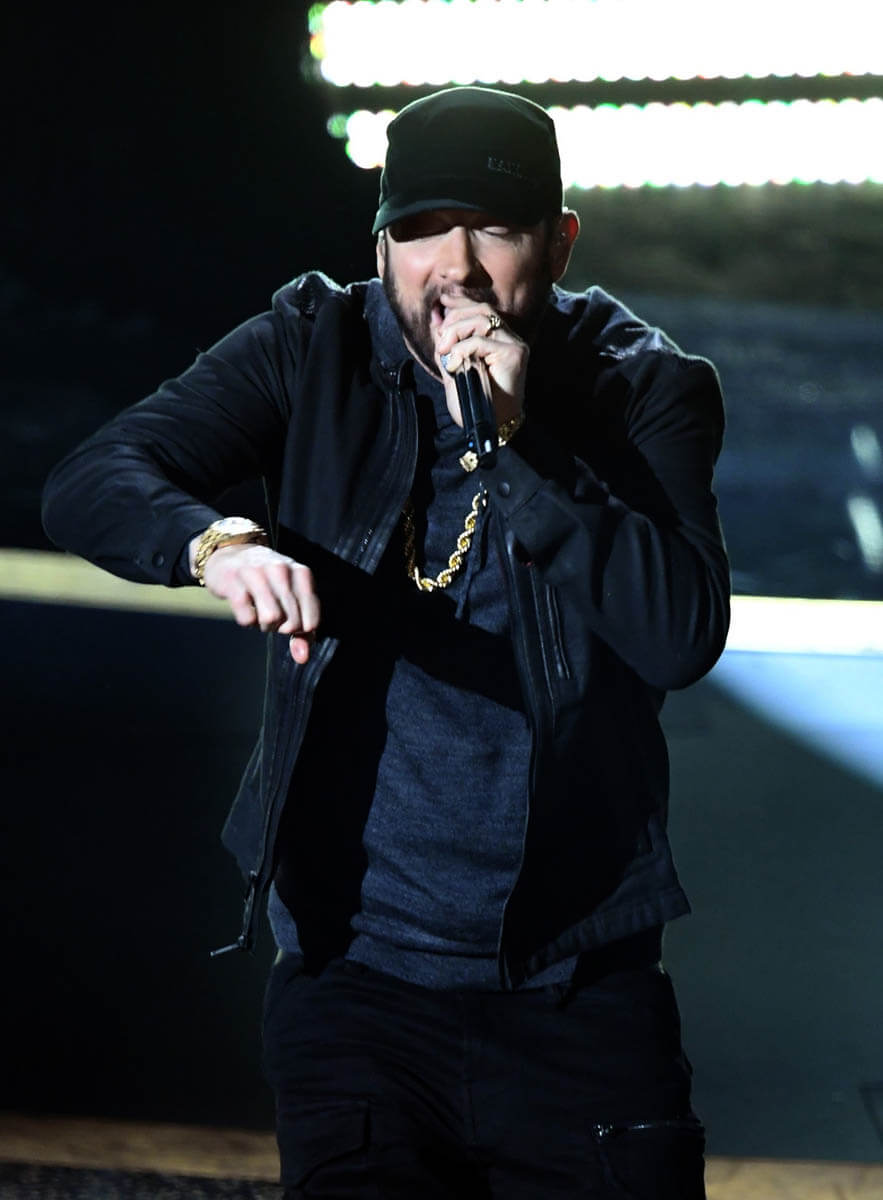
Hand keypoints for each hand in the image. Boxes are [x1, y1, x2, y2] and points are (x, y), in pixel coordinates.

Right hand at [199, 541, 319, 662]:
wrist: (230, 554)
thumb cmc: (267, 582)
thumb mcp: (290, 598)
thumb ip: (302, 629)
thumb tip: (302, 658)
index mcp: (301, 573)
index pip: (312, 618)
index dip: (302, 630)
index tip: (292, 623)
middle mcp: (281, 570)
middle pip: (292, 622)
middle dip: (282, 628)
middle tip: (274, 618)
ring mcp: (256, 574)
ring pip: (271, 618)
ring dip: (265, 625)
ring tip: (261, 615)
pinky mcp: (233, 582)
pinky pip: (246, 617)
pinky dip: (247, 621)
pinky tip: (246, 608)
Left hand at [434, 293, 526, 428]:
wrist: (488, 426)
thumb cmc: (473, 402)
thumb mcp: (452, 368)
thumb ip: (446, 345)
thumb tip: (435, 319)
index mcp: (496, 339)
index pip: (480, 310)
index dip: (460, 303)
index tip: (441, 303)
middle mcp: (508, 338)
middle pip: (481, 310)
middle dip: (454, 318)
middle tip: (440, 340)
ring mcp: (513, 345)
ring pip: (482, 320)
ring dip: (457, 331)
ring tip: (444, 350)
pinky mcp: (514, 353)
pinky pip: (481, 341)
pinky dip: (462, 349)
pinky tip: (454, 364)